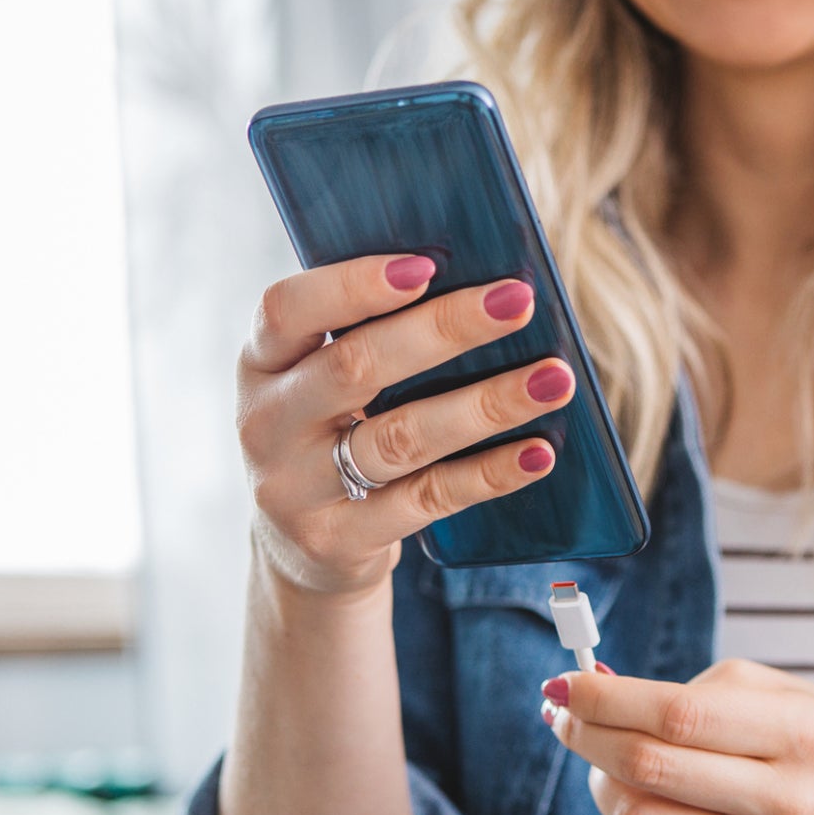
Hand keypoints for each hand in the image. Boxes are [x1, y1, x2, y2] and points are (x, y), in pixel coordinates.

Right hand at [236, 253, 574, 599]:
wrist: (303, 549)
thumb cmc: (333, 432)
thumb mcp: (319, 381)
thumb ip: (368, 333)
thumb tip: (481, 287)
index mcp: (260, 361)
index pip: (287, 309)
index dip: (353, 285)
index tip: (426, 265)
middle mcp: (266, 423)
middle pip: (356, 366)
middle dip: (445, 328)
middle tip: (518, 303)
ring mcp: (296, 489)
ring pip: (402, 437)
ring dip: (486, 404)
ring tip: (553, 379)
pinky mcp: (339, 540)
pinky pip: (427, 499)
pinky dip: (488, 474)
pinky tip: (537, 452)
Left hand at [541, 658, 813, 814]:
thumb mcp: (778, 690)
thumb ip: (694, 688)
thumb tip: (600, 692)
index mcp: (799, 731)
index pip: (678, 714)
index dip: (607, 698)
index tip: (567, 681)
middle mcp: (786, 798)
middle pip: (649, 768)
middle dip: (586, 734)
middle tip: (563, 710)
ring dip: (597, 781)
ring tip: (599, 751)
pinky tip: (632, 788)